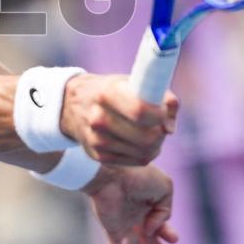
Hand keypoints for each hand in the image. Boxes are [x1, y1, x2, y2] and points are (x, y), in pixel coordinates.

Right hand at [61, 75, 177, 165]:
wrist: (73, 104)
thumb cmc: (111, 90)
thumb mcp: (131, 82)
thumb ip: (159, 95)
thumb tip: (170, 127)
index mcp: (107, 93)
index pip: (140, 111)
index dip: (160, 115)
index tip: (162, 113)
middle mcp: (98, 118)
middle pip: (146, 137)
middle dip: (161, 133)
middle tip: (160, 126)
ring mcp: (96, 139)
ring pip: (145, 153)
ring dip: (156, 145)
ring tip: (151, 133)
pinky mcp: (98, 156)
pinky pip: (137, 162)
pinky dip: (145, 154)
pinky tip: (140, 142)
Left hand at [84, 164, 177, 243]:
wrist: (109, 172)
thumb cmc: (138, 175)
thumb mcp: (165, 188)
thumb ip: (166, 211)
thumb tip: (151, 231)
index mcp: (151, 203)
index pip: (163, 222)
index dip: (168, 233)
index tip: (172, 239)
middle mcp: (138, 215)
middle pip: (151, 237)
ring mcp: (125, 224)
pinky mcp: (113, 231)